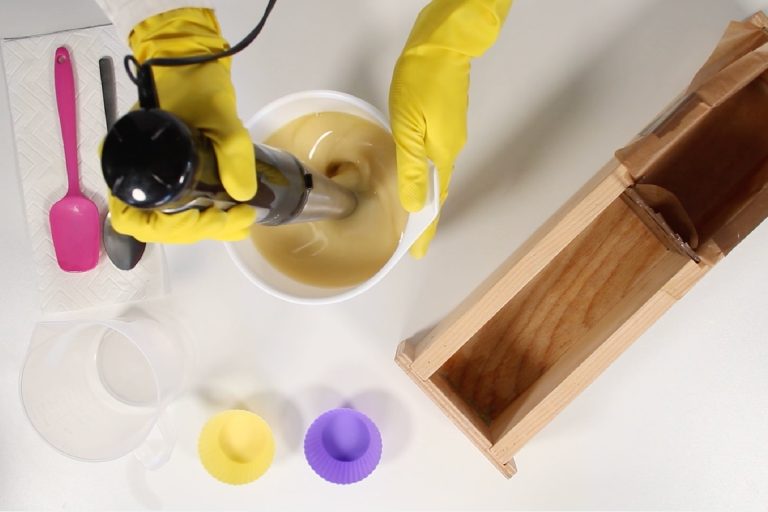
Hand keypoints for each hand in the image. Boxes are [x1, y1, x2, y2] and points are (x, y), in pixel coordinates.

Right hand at [109, 8, 255, 242]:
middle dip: (199, 230)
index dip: (177, 228)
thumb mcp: (218, 116)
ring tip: (240, 222)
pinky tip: (228, 217)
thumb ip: (232, 152)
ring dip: (202, 228)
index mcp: (127, 161)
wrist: (190, 62)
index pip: (138, 218)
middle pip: (156, 226)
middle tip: (240, 221)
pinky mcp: (165, 175)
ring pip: (166, 221)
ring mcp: (147, 176)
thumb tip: (243, 195)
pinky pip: (176, 207)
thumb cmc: (193, 84)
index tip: (217, 216)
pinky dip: (201, 217)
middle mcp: (130, 174)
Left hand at [389, 0, 512, 257]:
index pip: (433, 203)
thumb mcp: (409, 127)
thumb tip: (413, 204)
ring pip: (435, 175)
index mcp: (442, 155)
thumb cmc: (422, 81)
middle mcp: (450, 149)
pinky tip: (413, 177)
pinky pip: (434, 159)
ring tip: (410, 217)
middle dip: (425, 218)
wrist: (443, 44)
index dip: (425, 229)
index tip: (418, 252)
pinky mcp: (445, 122)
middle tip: (412, 241)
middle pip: (437, 192)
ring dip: (424, 197)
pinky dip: (424, 175)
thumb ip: (411, 168)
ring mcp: (450, 135)